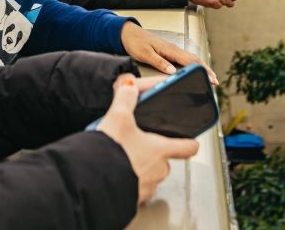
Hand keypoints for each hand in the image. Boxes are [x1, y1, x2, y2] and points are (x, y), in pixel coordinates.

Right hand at [97, 74, 200, 204]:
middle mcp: (158, 171)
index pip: (187, 147)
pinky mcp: (132, 199)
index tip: (191, 141)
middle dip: (153, 154)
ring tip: (122, 159)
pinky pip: (134, 188)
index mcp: (160, 150)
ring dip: (139, 168)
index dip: (189, 142)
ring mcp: (146, 187)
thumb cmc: (111, 151)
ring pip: (149, 176)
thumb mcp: (118, 116)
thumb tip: (129, 85)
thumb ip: (126, 98)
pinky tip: (114, 173)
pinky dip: (127, 181)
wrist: (92, 182)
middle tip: (137, 145)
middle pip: (164, 161)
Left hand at [120, 22, 217, 83]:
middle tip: (215, 82)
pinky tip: (194, 69)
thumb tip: (172, 71)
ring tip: (210, 77)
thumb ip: (159, 62)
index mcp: (169, 49)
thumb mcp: (145, 54)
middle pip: (194, 60)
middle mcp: (173, 48)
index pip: (190, 61)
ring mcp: (172, 49)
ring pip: (191, 59)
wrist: (128, 33)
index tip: (211, 79)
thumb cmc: (135, 42)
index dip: (202, 70)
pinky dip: (193, 64)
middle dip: (206, 70)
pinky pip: (185, 58)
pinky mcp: (168, 51)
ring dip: (201, 67)